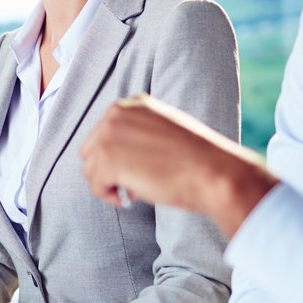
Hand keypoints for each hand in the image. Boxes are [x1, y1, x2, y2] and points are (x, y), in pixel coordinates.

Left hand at [79, 94, 275, 236]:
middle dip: (108, 170)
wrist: (213, 171)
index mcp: (131, 104)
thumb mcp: (165, 131)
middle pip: (90, 150)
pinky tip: (132, 198)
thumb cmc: (197, 159)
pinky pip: (96, 186)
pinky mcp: (107, 160)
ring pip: (90, 169)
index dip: (118, 156)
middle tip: (135, 183)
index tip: (139, 168)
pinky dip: (110, 197)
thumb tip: (120, 155)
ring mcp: (108, 136)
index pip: (105, 133)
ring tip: (136, 190)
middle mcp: (115, 114)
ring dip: (109, 184)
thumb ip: (140, 134)